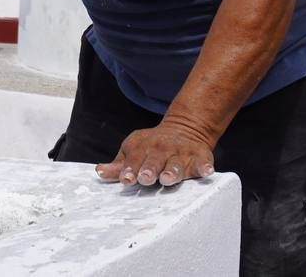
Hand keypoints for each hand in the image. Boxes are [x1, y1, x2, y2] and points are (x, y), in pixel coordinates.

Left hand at [95, 119, 215, 187]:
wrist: (185, 127)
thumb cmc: (152, 147)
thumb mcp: (134, 150)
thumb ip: (119, 164)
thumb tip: (99, 172)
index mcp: (143, 149)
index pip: (134, 160)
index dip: (130, 169)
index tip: (126, 178)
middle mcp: (162, 150)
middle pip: (154, 162)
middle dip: (150, 170)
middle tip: (146, 178)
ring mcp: (181, 153)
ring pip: (177, 164)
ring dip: (172, 170)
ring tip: (168, 178)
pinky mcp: (200, 157)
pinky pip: (203, 162)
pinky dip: (204, 166)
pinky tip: (205, 171)